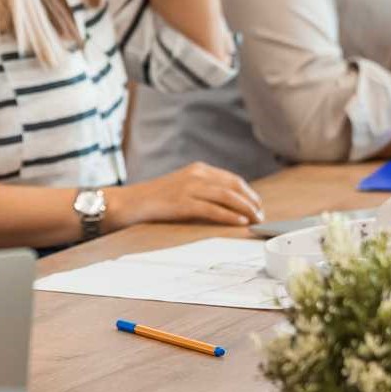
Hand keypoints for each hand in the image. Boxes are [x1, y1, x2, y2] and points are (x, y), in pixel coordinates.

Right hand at [107, 162, 262, 229]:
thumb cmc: (156, 198)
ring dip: (246, 209)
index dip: (249, 193)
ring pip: (227, 196)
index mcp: (198, 169)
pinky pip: (212, 209)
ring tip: (256, 220)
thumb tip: (231, 203)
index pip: (232, 179)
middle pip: (234, 186)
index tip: (258, 206)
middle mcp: (195, 174)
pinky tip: (240, 222)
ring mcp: (188, 188)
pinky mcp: (182, 203)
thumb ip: (203, 189)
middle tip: (261, 216)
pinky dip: (229, 216)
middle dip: (252, 202)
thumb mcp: (182, 187)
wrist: (129, 202)